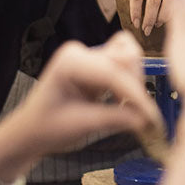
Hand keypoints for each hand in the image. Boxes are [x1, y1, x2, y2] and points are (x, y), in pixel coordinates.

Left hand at [9, 32, 161, 156]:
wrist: (31, 131)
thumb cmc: (47, 128)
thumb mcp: (81, 126)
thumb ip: (116, 119)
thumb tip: (147, 120)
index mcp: (70, 61)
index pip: (113, 73)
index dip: (135, 95)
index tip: (152, 118)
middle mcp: (82, 52)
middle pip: (126, 58)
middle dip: (137, 88)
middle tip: (143, 118)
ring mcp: (91, 55)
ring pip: (130, 55)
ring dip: (136, 81)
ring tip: (132, 108)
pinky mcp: (99, 63)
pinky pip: (126, 62)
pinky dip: (132, 80)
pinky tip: (126, 101)